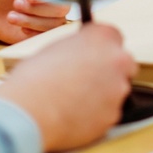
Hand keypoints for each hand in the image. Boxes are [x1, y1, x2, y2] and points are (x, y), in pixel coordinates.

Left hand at [0, 0, 70, 43]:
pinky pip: (47, 37)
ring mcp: (50, 18)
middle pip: (61, 9)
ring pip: (54, 25)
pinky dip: (34, 34)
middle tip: (16, 3)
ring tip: (10, 16)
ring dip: (32, 22)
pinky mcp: (42, 33)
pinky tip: (20, 28)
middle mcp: (54, 1)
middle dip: (37, 9)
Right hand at [0, 23, 136, 152]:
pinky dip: (96, 115)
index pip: (113, 37)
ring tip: (74, 102)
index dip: (101, 48)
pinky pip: (108, 114)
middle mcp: (117, 59)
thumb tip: (82, 56)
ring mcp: (118, 89)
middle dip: (110, 71)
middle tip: (87, 80)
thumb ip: (78, 49)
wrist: (29, 110)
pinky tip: (74, 116)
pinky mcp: (113, 115)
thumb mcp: (55, 49)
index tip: (94, 55)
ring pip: (116, 91)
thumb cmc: (34, 78)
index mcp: (101, 36)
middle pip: (123, 64)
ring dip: (102, 95)